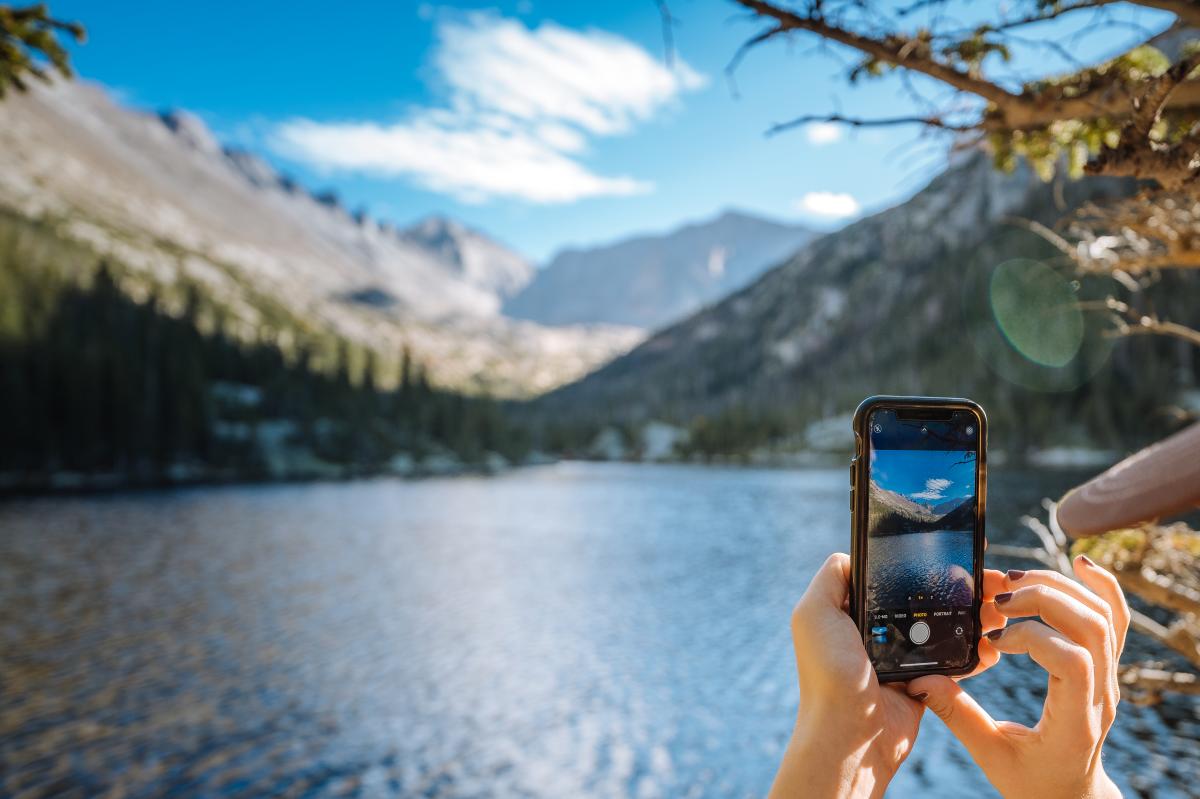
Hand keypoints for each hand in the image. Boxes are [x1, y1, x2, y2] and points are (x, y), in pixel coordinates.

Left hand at [769, 553, 1008, 798]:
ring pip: (944, 625)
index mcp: (850, 611)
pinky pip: (954, 658)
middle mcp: (874, 630)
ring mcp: (902, 656)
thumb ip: (830, 578)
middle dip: (955, 586)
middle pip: (921, 597)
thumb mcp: (814, 614)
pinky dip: (975, 650)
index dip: (916, 562)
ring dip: (972, 615)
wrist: (852, 736)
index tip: (950, 549)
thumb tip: (854, 554)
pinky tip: (990, 641)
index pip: (887, 576)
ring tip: (996, 606)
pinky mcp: (925, 680)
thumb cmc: (829, 674)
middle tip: (987, 577)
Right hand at [907, 555, 1129, 798]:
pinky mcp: (1106, 666)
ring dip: (1060, 587)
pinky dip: (1102, 586)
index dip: (1030, 638)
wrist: (1071, 794)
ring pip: (1104, 615)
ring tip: (1015, 584)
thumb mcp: (991, 756)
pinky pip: (1117, 618)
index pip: (1072, 661)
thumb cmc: (1032, 782)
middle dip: (1041, 599)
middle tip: (997, 600)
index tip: (991, 642)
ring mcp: (1109, 677)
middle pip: (1091, 625)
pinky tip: (1078, 563)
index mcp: (1075, 720)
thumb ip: (957, 715)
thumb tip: (920, 680)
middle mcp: (1102, 693)